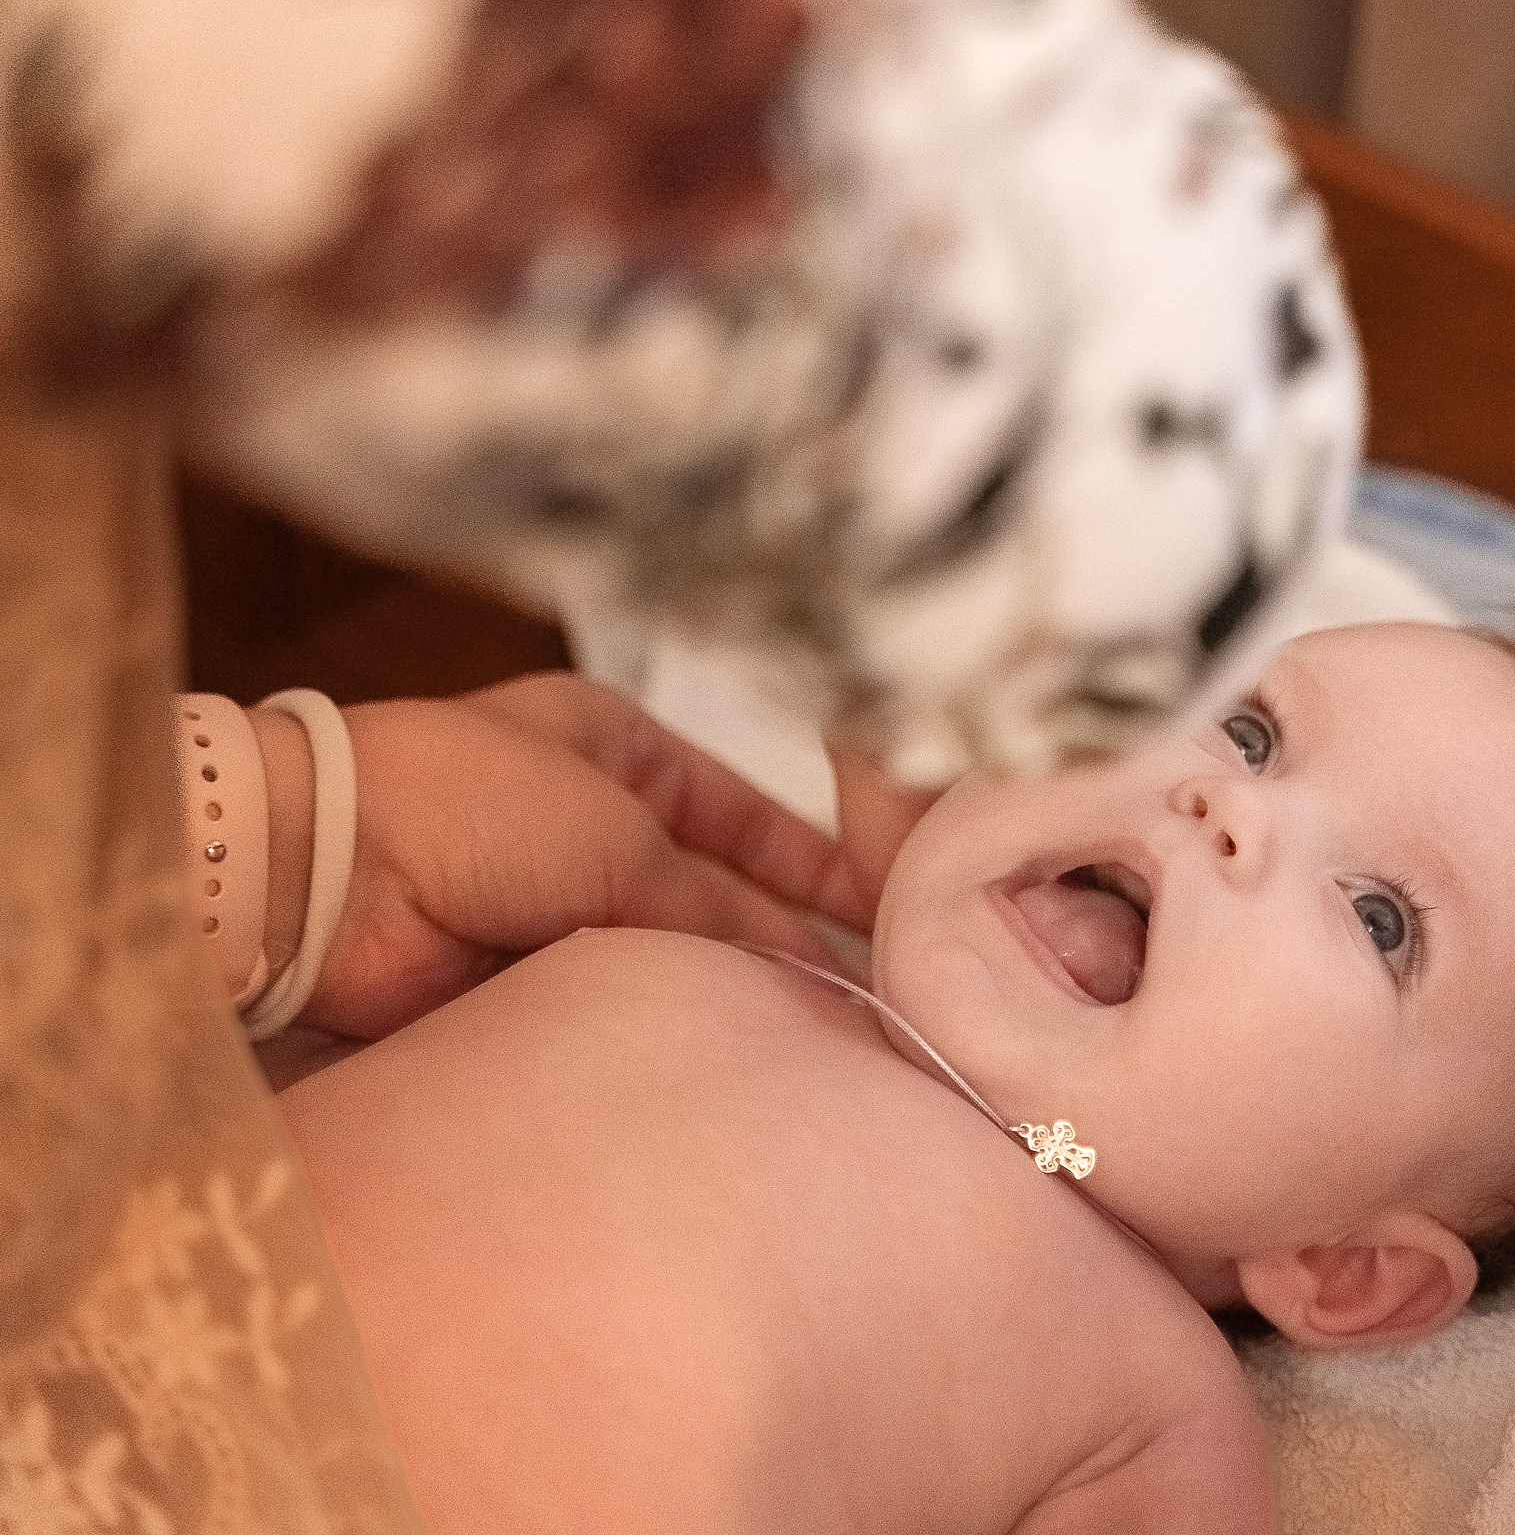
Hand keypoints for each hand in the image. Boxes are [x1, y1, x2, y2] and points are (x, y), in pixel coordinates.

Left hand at [271, 672, 902, 1038]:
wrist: (326, 877)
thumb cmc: (476, 807)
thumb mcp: (626, 838)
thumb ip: (725, 910)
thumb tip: (809, 972)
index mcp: (619, 747)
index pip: (748, 814)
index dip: (820, 867)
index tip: (891, 918)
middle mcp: (595, 822)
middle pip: (717, 893)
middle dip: (784, 945)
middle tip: (872, 1004)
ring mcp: (558, 906)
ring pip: (673, 957)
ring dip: (729, 995)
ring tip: (822, 1044)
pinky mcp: (523, 982)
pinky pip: (621, 1008)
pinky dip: (669, 1032)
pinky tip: (734, 1065)